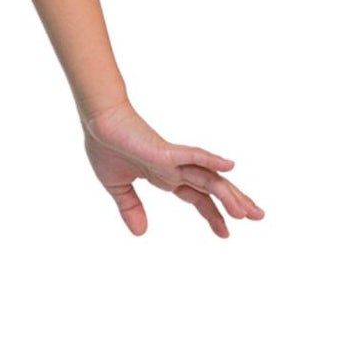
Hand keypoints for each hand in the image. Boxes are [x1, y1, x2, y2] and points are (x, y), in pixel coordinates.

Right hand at [81, 99, 263, 237]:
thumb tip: (141, 233)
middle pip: (212, 188)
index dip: (212, 215)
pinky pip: (192, 155)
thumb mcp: (118, 187)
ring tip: (247, 212)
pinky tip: (229, 165)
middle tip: (259, 217)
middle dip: (235, 204)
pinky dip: (210, 160)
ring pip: (208, 178)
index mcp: (165, 176)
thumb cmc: (106, 145)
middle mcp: (175, 169)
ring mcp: (172, 159)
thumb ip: (131, 208)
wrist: (96, 122)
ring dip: (229, 194)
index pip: (198, 198)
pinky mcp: (165, 150)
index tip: (225, 234)